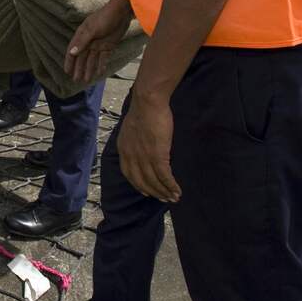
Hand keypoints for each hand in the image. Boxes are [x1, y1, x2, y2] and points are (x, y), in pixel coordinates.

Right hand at [64, 0, 133, 82]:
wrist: (121, 13)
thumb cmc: (104, 17)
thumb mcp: (92, 29)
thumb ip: (82, 42)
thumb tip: (72, 53)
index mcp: (81, 36)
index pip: (73, 51)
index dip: (69, 61)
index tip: (67, 71)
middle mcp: (88, 41)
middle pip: (82, 58)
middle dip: (79, 69)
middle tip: (77, 80)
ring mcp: (98, 44)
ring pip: (92, 60)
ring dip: (89, 69)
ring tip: (87, 80)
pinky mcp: (108, 46)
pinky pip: (103, 58)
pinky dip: (101, 65)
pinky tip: (99, 73)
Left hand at [117, 88, 181, 203]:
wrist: (148, 102)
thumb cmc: (143, 110)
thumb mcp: (132, 128)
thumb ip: (135, 140)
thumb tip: (143, 147)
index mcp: (124, 149)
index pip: (128, 173)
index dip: (138, 184)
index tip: (146, 191)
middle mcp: (131, 156)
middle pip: (141, 181)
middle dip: (153, 192)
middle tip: (163, 198)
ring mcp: (144, 157)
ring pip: (154, 181)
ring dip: (164, 192)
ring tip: (174, 198)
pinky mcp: (157, 155)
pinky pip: (164, 176)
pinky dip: (171, 186)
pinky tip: (177, 191)